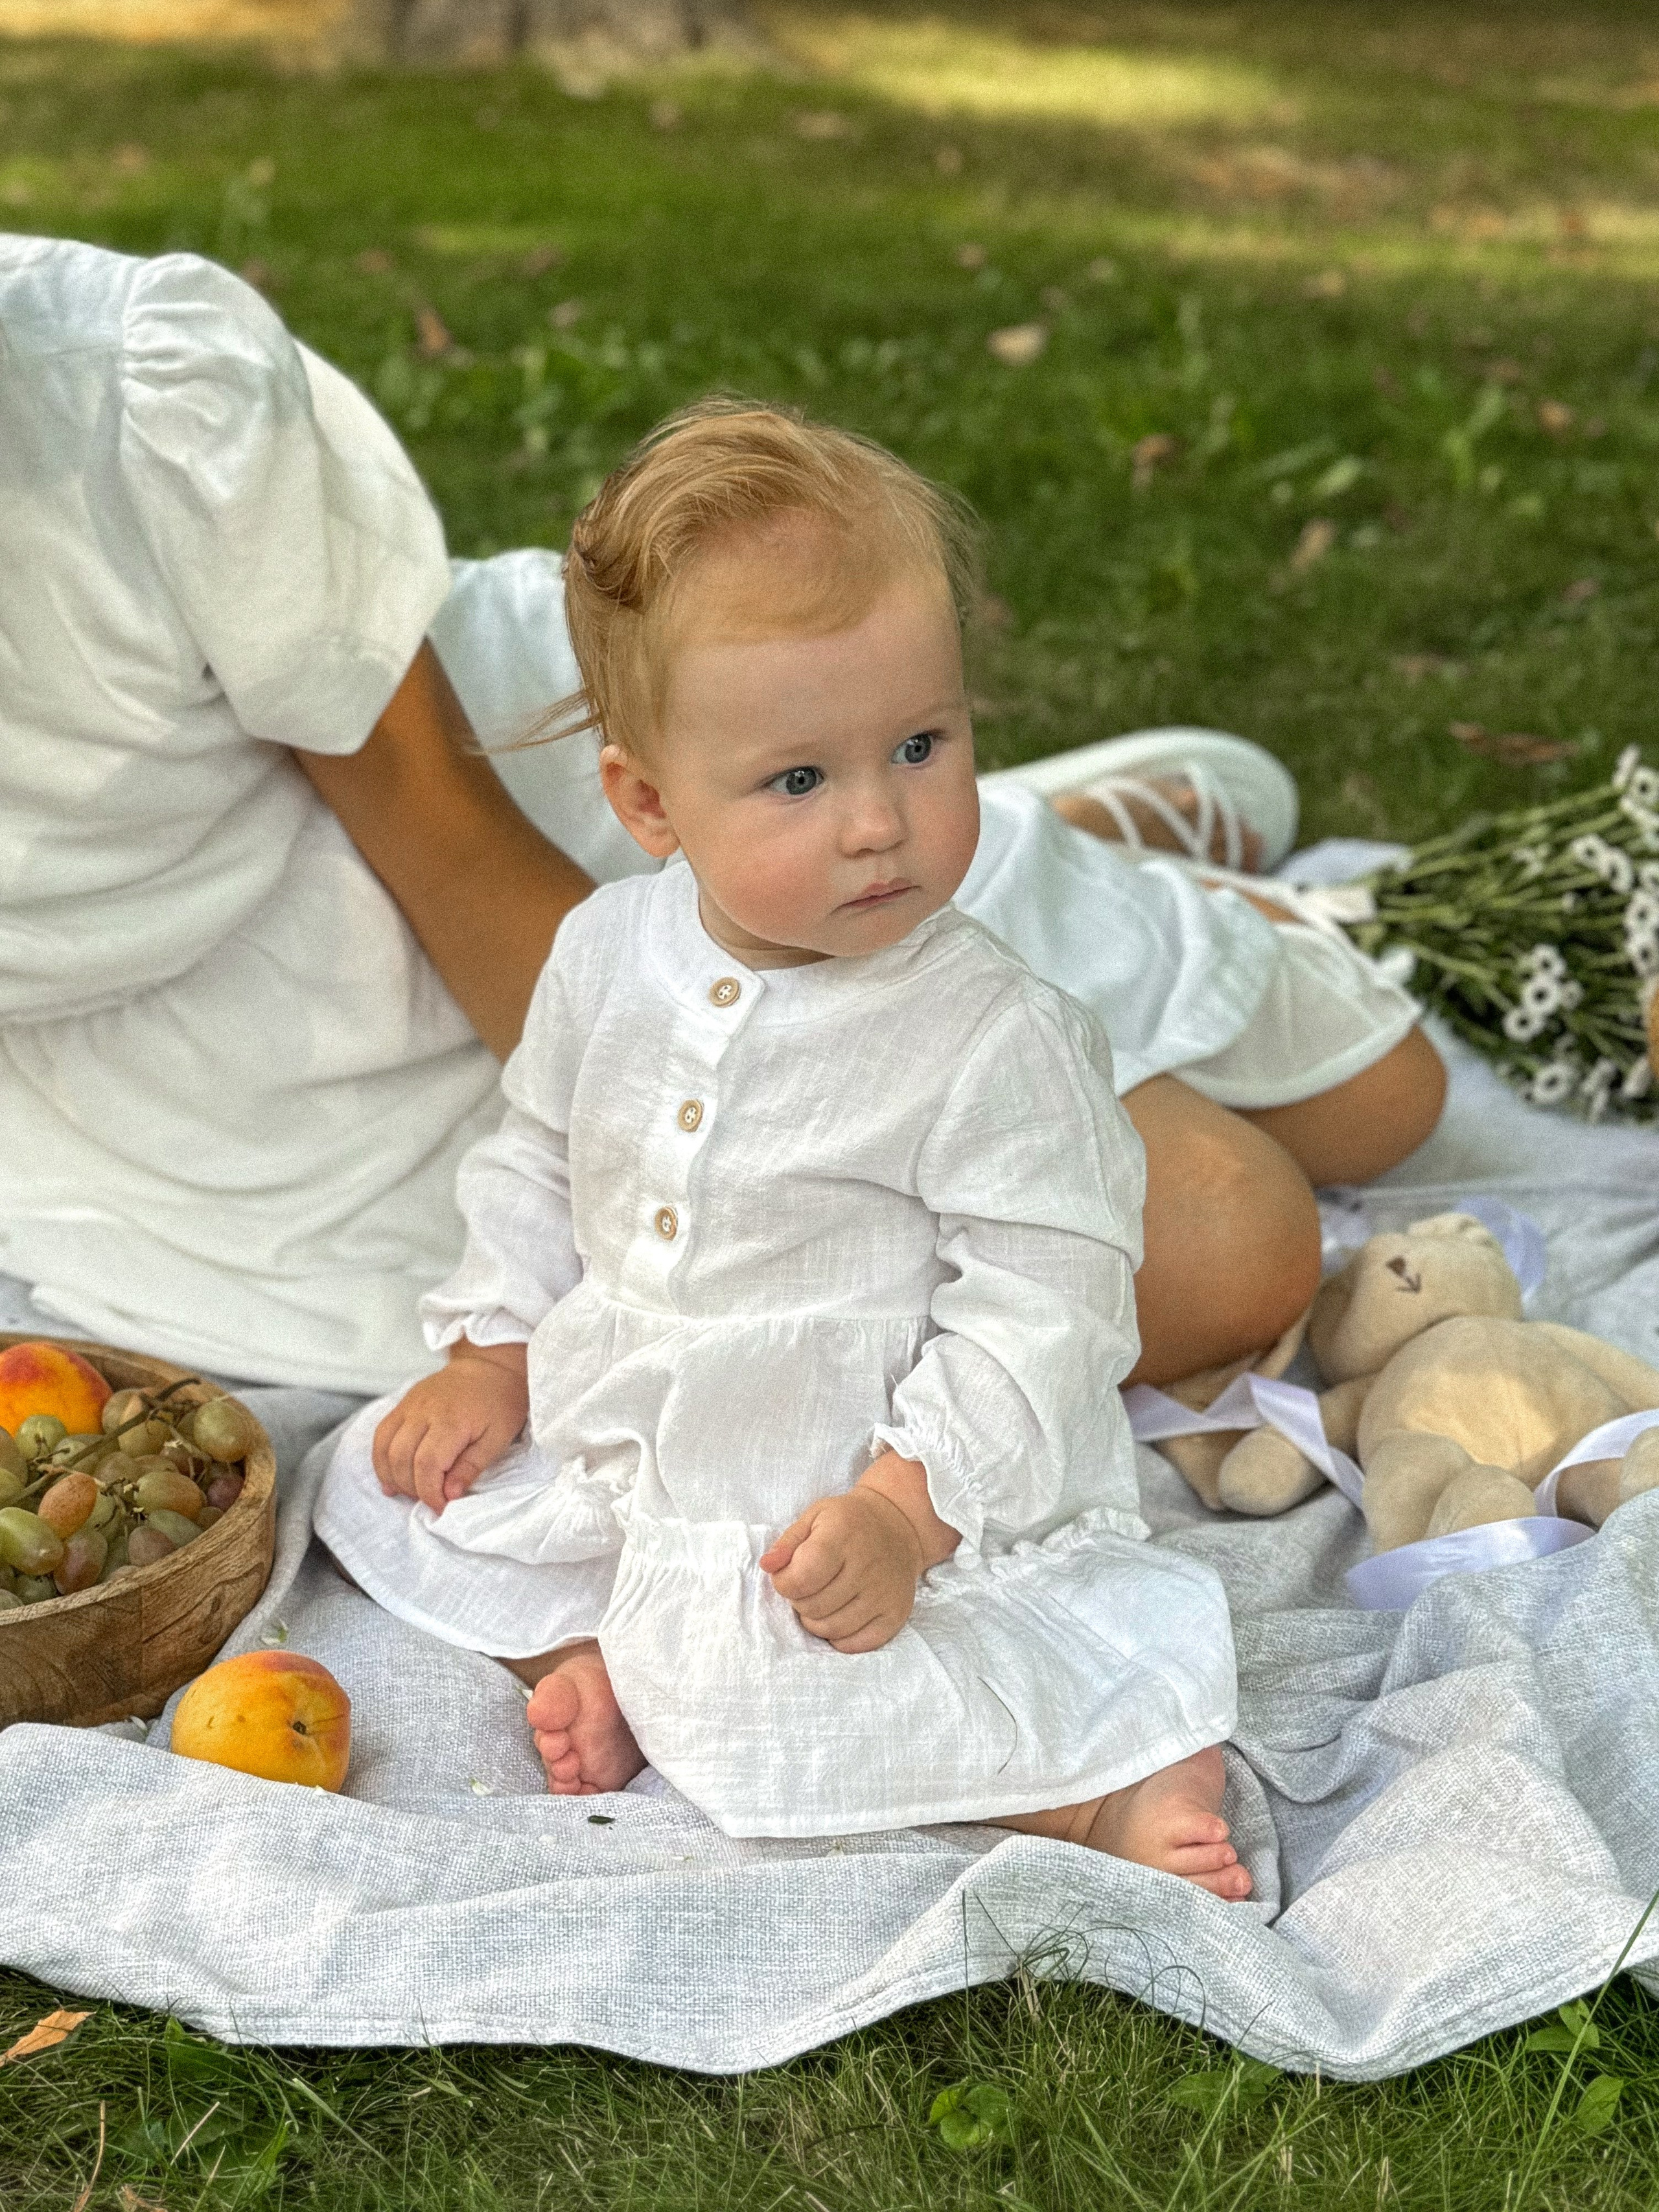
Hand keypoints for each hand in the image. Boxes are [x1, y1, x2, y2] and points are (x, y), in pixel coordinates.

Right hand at [372, 1342, 529, 1513]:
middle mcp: (423, 1411)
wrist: (490, 1364)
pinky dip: (381, 1460)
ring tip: (411, 1492)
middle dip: (412, 1489)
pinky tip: (391, 1478)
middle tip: (431, 1500)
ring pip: (384, 1448)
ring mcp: (409, 1405)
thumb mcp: (498, 1438)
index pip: (427, 1466)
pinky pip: (381, 1435)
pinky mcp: (403, 1404)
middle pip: (401, 1459)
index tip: (442, 1507)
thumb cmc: (500, 1400)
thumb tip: (450, 1495)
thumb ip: (471, 1467)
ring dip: (393, 1477)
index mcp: (451, 1420)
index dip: (430, 1493)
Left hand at [760, 1487, 923, 1651]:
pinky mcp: (896, 1614)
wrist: (897, 1526)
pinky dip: (839, 1637)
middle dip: (799, 1600)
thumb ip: (788, 1543)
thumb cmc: (848, 1523)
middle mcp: (868, 1566)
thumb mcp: (814, 1518)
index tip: (788, 1574)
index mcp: (843, 1536)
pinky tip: (839, 1615)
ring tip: (820, 1600)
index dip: (784, 1582)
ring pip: (832, 1629)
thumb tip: (767, 1566)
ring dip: (815, 1620)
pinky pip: (856, 1644)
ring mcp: (884, 1593)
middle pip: (813, 1607)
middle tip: (808, 1586)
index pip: (803, 1577)